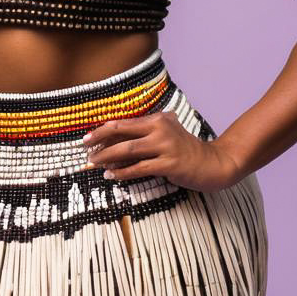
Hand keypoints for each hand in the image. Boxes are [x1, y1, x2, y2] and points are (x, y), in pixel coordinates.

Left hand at [83, 110, 245, 193]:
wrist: (212, 163)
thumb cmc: (186, 149)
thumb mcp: (167, 133)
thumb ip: (147, 132)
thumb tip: (116, 140)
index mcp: (157, 119)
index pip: (124, 123)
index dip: (103, 129)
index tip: (89, 137)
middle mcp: (159, 129)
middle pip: (121, 131)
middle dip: (99, 139)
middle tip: (85, 147)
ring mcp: (165, 146)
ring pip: (127, 150)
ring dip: (108, 157)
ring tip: (94, 163)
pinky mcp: (169, 164)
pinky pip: (139, 168)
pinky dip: (123, 172)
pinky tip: (111, 176)